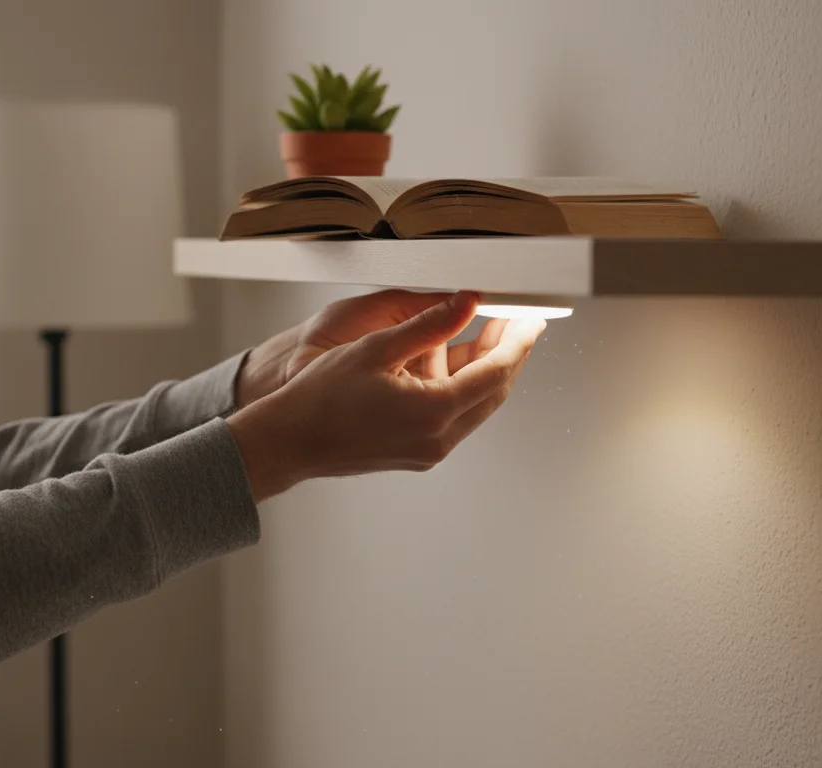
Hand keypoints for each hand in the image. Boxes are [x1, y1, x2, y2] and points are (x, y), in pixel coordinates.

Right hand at [227, 292, 544, 499]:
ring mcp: (429, 450)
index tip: (531, 320)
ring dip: (479, 369)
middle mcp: (439, 438)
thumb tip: (468, 302)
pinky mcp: (417, 452)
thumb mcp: (377, 348)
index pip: (497, 372)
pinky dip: (456, 386)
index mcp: (434, 411)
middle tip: (511, 321)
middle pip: (492, 391)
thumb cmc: (321, 398)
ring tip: (473, 331)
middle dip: (505, 354)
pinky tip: (441, 359)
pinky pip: (452, 415)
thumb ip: (430, 324)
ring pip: (473, 403)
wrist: (291, 440)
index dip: (519, 342)